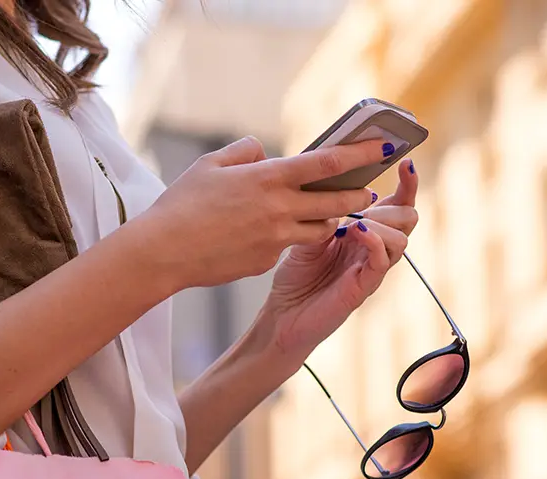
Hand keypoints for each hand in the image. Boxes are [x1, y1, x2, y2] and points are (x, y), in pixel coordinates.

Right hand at [139, 136, 396, 289]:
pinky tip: (272, 235)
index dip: (359, 154)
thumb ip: (245, 152)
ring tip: (329, 212)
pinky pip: (288, 247)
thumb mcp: (210, 164)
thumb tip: (266, 154)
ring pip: (320, 229)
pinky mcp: (267, 262)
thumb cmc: (181, 203)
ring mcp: (276, 240)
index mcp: (267, 179)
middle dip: (357, 195)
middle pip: (335, 201)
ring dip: (329, 219)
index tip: (382, 148)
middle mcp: (279, 209)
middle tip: (368, 191)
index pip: (327, 163)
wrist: (164, 252)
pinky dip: (288, 238)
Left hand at [260, 159, 418, 365]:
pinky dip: (374, 242)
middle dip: (397, 202)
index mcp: (364, 233)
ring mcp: (371, 269)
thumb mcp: (308, 233)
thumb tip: (339, 182)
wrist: (282, 316)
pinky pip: (382, 261)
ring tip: (357, 221)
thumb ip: (326, 212)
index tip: (406, 163)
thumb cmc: (295, 277)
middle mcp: (373, 250)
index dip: (407, 186)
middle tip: (371, 199)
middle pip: (408, 220)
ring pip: (401, 239)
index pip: (397, 206)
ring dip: (382, 222)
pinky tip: (357, 232)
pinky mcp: (364, 287)